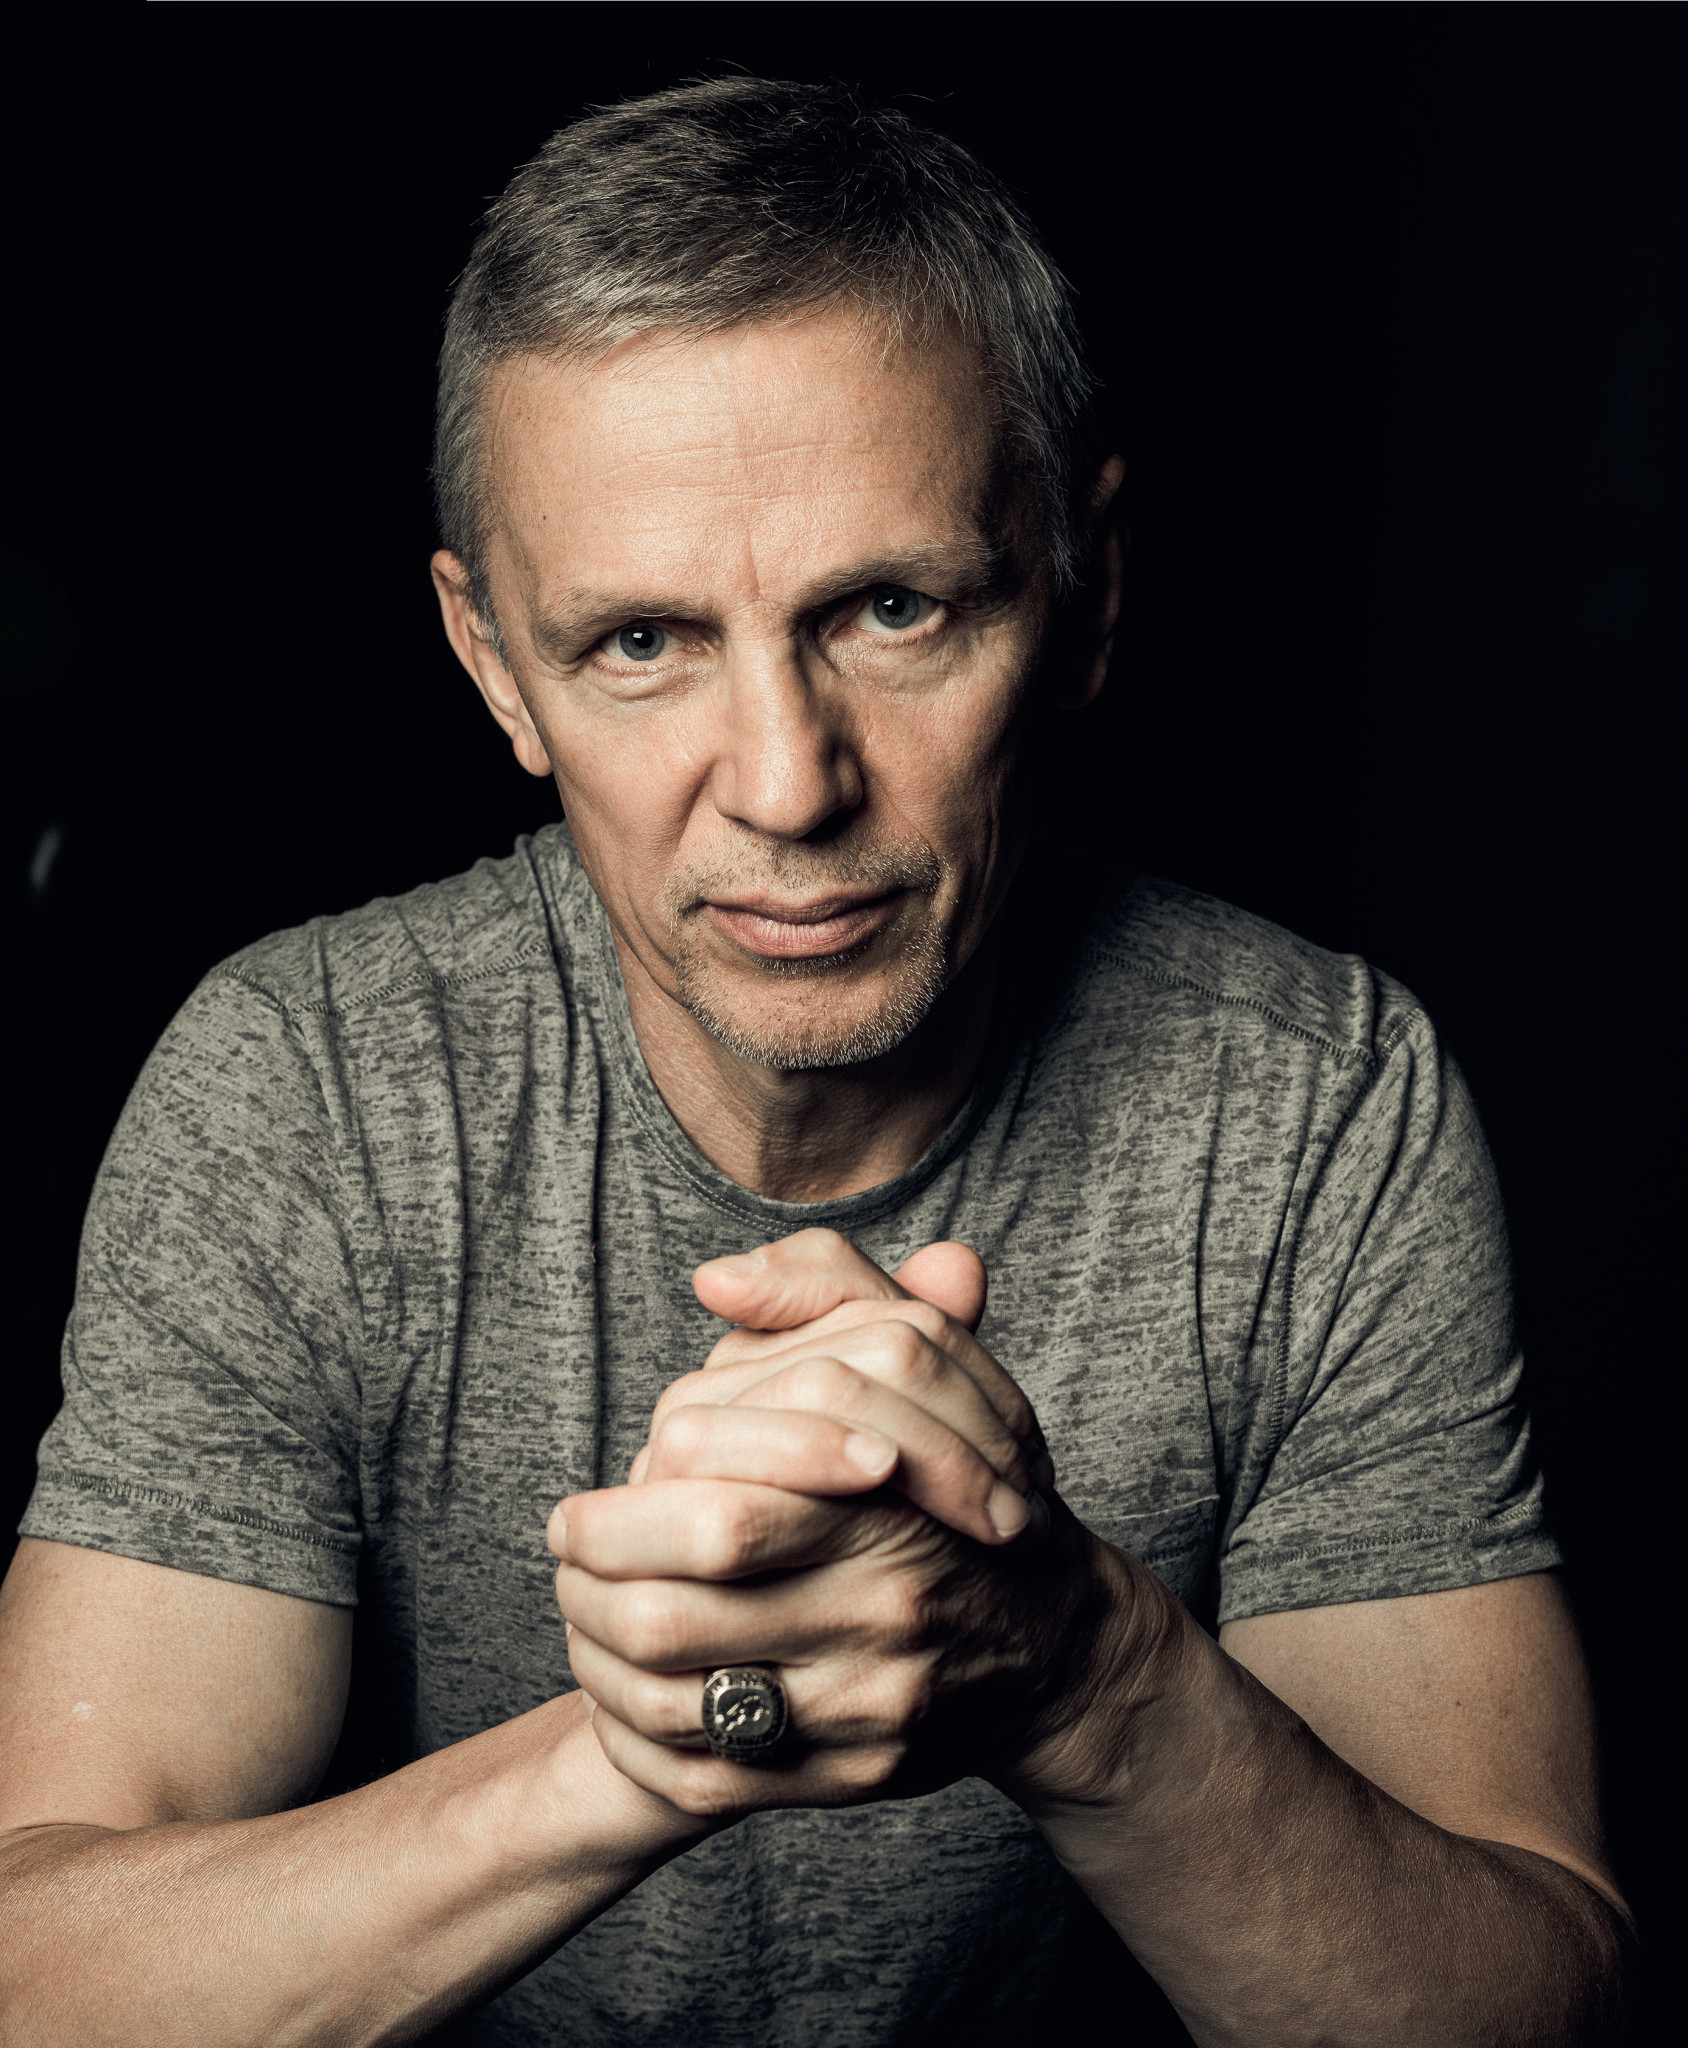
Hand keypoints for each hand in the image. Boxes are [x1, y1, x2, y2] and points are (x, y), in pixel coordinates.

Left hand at [548, 1232, 1152, 1818]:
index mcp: (884, 1484)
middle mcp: (886, 1595)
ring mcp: (875, 1694)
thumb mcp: (917, 1352)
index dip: (620, 1503)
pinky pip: (714, 1775)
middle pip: (676, 1605)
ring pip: (681, 1694)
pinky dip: (643, 1743)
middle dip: (590, 1585)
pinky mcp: (860, 1772)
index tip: (578, 1506)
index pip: (708, 1487)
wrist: (1050, 1637)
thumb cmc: (953, 1483)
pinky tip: (620, 1701)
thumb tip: (713, 1279)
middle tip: (562, 1559)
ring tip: (581, 1619)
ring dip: (599, 1662)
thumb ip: (818, 1288)